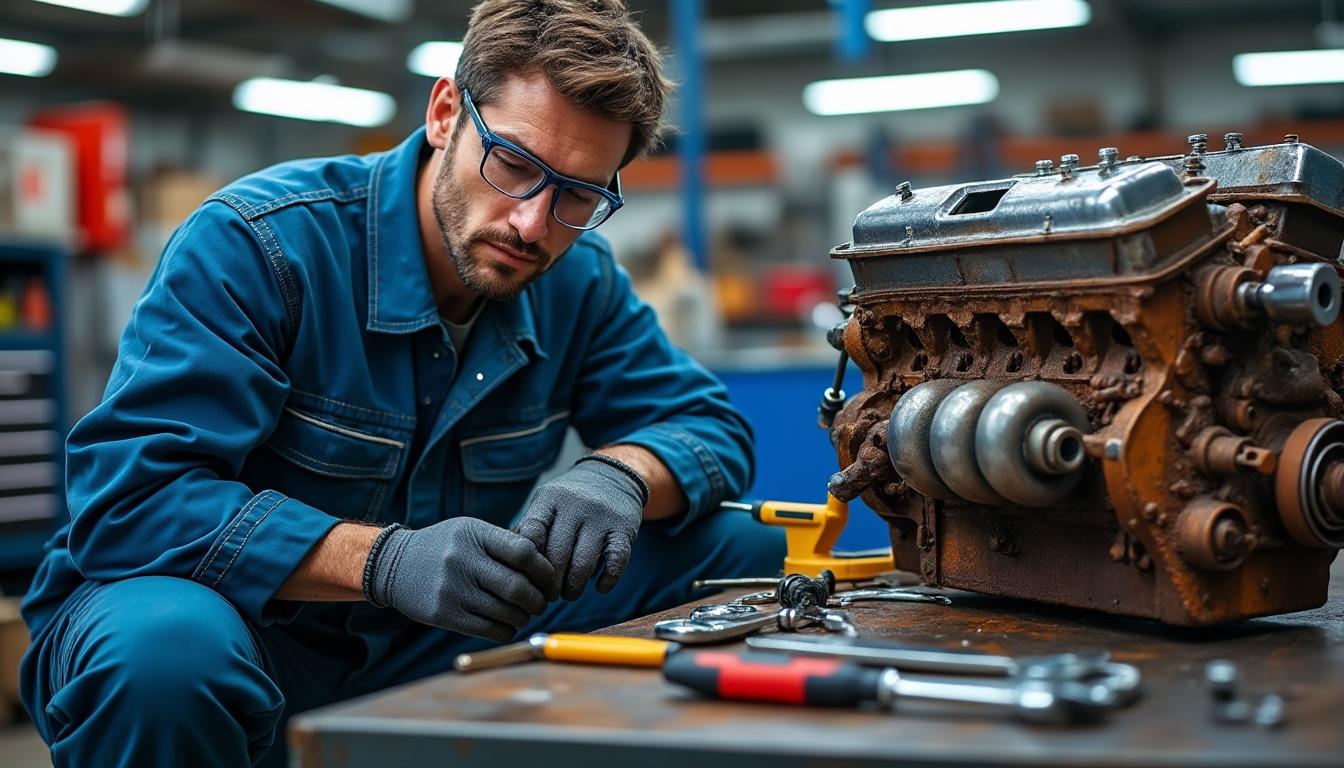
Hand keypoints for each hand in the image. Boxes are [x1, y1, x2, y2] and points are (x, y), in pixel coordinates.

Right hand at [365, 517, 554, 641]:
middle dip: (538, 600)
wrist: (394, 564)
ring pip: (506, 612)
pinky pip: (489, 629)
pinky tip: (508, 624)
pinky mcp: (444, 614)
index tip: (549, 578)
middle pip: (517, 587)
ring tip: (525, 613)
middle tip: (541, 602)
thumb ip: (504, 543)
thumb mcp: (470, 531)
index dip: (544, 569)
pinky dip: (507, 630)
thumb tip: (547, 565)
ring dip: (524, 617)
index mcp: (475, 535)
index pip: (523, 552)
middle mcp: (463, 560)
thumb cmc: (445, 547)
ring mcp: (452, 589)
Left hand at [514, 456, 646, 600]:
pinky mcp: (624, 528)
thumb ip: (530, 529)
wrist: (614, 475)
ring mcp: (602, 517)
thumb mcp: (547, 503)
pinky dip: (607, 580)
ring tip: (569, 594)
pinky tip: (599, 587)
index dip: (526, 562)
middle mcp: (576, 506)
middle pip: (557, 555)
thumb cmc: (571, 499)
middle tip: (547, 596)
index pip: (531, 533)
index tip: (527, 577)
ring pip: (584, 564)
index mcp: (550, 499)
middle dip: (550, 584)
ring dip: (574, 588)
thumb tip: (510, 568)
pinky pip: (615, 561)